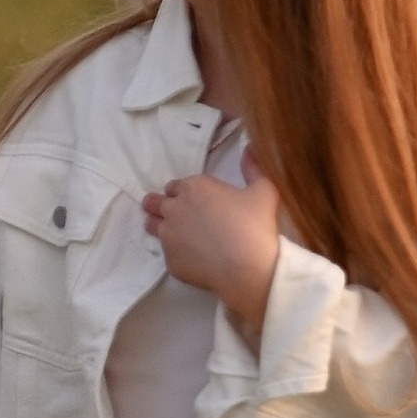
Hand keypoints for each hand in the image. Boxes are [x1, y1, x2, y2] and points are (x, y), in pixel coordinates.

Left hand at [143, 169, 282, 341]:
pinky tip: (192, 257)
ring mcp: (168, 236)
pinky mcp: (170, 261)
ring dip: (159, 225)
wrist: (248, 269)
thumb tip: (249, 148)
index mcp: (194, 187)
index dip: (182, 192)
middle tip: (173, 214)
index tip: (192, 200)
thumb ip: (254, 167)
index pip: (174, 186)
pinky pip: (167, 254)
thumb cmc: (256, 226)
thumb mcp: (264, 190)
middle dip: (159, 205)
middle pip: (154, 202)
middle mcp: (174, 208)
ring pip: (152, 225)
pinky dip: (176, 253)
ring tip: (175, 234)